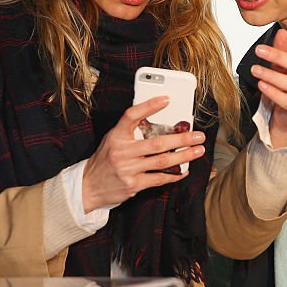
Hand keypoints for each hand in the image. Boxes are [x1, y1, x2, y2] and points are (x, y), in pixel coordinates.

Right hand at [81, 96, 205, 211]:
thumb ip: (131, 132)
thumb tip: (161, 123)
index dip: (149, 106)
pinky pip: (159, 179)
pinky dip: (174, 175)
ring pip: (162, 161)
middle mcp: (122, 152)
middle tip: (198, 135)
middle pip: (157, 142)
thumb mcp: (112, 141)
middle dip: (181, 139)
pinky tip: (184, 170)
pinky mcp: (133, 185)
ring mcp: (127, 169)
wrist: (88, 187)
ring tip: (198, 150)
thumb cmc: (105, 160)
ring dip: (184, 156)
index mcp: (116, 136)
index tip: (166, 99)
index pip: (132, 116)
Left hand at [251, 19, 286, 147]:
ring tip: (256, 70)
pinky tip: (262, 85)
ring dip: (272, 76)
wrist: (285, 116)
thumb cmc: (286, 87)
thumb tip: (281, 32)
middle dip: (280, 57)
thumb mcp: (283, 67)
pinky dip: (273, 92)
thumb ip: (282, 51)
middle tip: (260, 50)